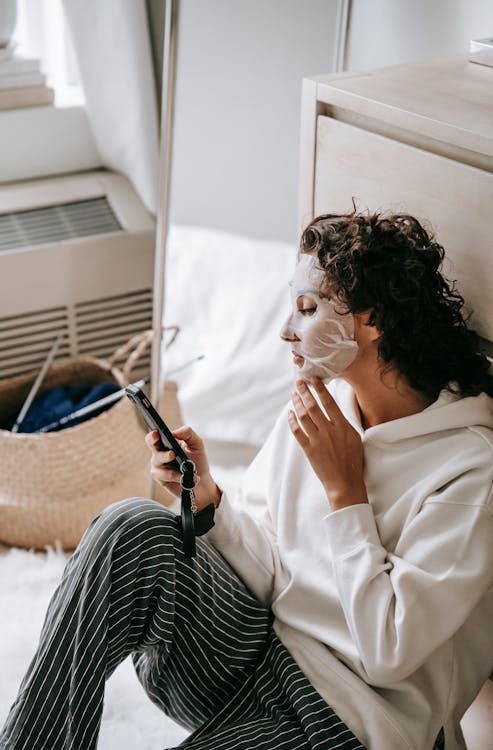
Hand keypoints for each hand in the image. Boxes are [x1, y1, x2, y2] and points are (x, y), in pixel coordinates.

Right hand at [145, 425, 221, 510]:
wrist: (201, 481)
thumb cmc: (197, 460)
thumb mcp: (197, 444)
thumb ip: (188, 434)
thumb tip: (175, 432)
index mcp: (167, 442)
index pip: (155, 435)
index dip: (153, 434)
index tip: (156, 434)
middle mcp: (160, 452)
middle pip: (151, 444)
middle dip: (154, 443)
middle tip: (169, 450)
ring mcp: (159, 466)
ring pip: (158, 460)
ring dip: (169, 460)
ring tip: (183, 467)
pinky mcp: (161, 478)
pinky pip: (165, 475)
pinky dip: (176, 476)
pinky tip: (184, 477)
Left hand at [288, 377, 367, 510]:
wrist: (345, 483)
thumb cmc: (353, 461)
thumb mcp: (355, 438)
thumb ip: (344, 424)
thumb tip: (335, 410)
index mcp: (343, 427)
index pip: (329, 402)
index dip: (320, 389)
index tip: (314, 379)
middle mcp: (330, 431)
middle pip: (314, 406)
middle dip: (305, 392)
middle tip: (299, 382)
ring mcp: (318, 440)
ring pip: (304, 416)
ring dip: (297, 403)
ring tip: (294, 394)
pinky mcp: (309, 450)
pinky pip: (297, 432)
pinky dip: (292, 421)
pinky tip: (289, 413)